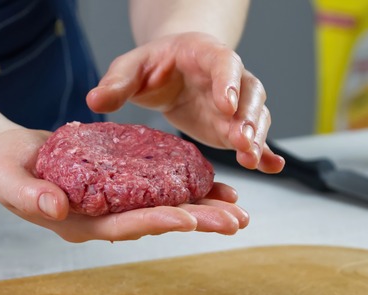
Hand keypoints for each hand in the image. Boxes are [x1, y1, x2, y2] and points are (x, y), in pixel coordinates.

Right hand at [0, 127, 248, 241]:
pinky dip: (187, 188)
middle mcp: (105, 219)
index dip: (157, 221)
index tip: (189, 219)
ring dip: (203, 210)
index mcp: (81, 223)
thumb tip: (55, 209)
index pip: (125, 225)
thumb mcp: (8, 180)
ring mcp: (115, 205)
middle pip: (157, 222)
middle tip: (236, 221)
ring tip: (238, 210)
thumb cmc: (4, 169)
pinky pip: (159, 190)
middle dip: (198, 221)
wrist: (7, 158)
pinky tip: (215, 188)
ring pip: (165, 208)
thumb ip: (29, 196)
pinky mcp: (122, 187)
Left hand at [86, 32, 284, 173]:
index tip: (225, 104)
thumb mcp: (131, 67)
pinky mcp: (236, 127)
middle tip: (242, 141)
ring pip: (256, 117)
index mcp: (205, 54)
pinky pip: (256, 138)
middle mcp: (230, 78)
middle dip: (247, 118)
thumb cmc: (153, 65)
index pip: (224, 63)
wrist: (171, 70)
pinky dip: (267, 152)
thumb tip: (95, 101)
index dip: (227, 82)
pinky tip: (273, 167)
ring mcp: (237, 104)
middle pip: (249, 94)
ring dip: (257, 138)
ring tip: (251, 159)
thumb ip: (117, 82)